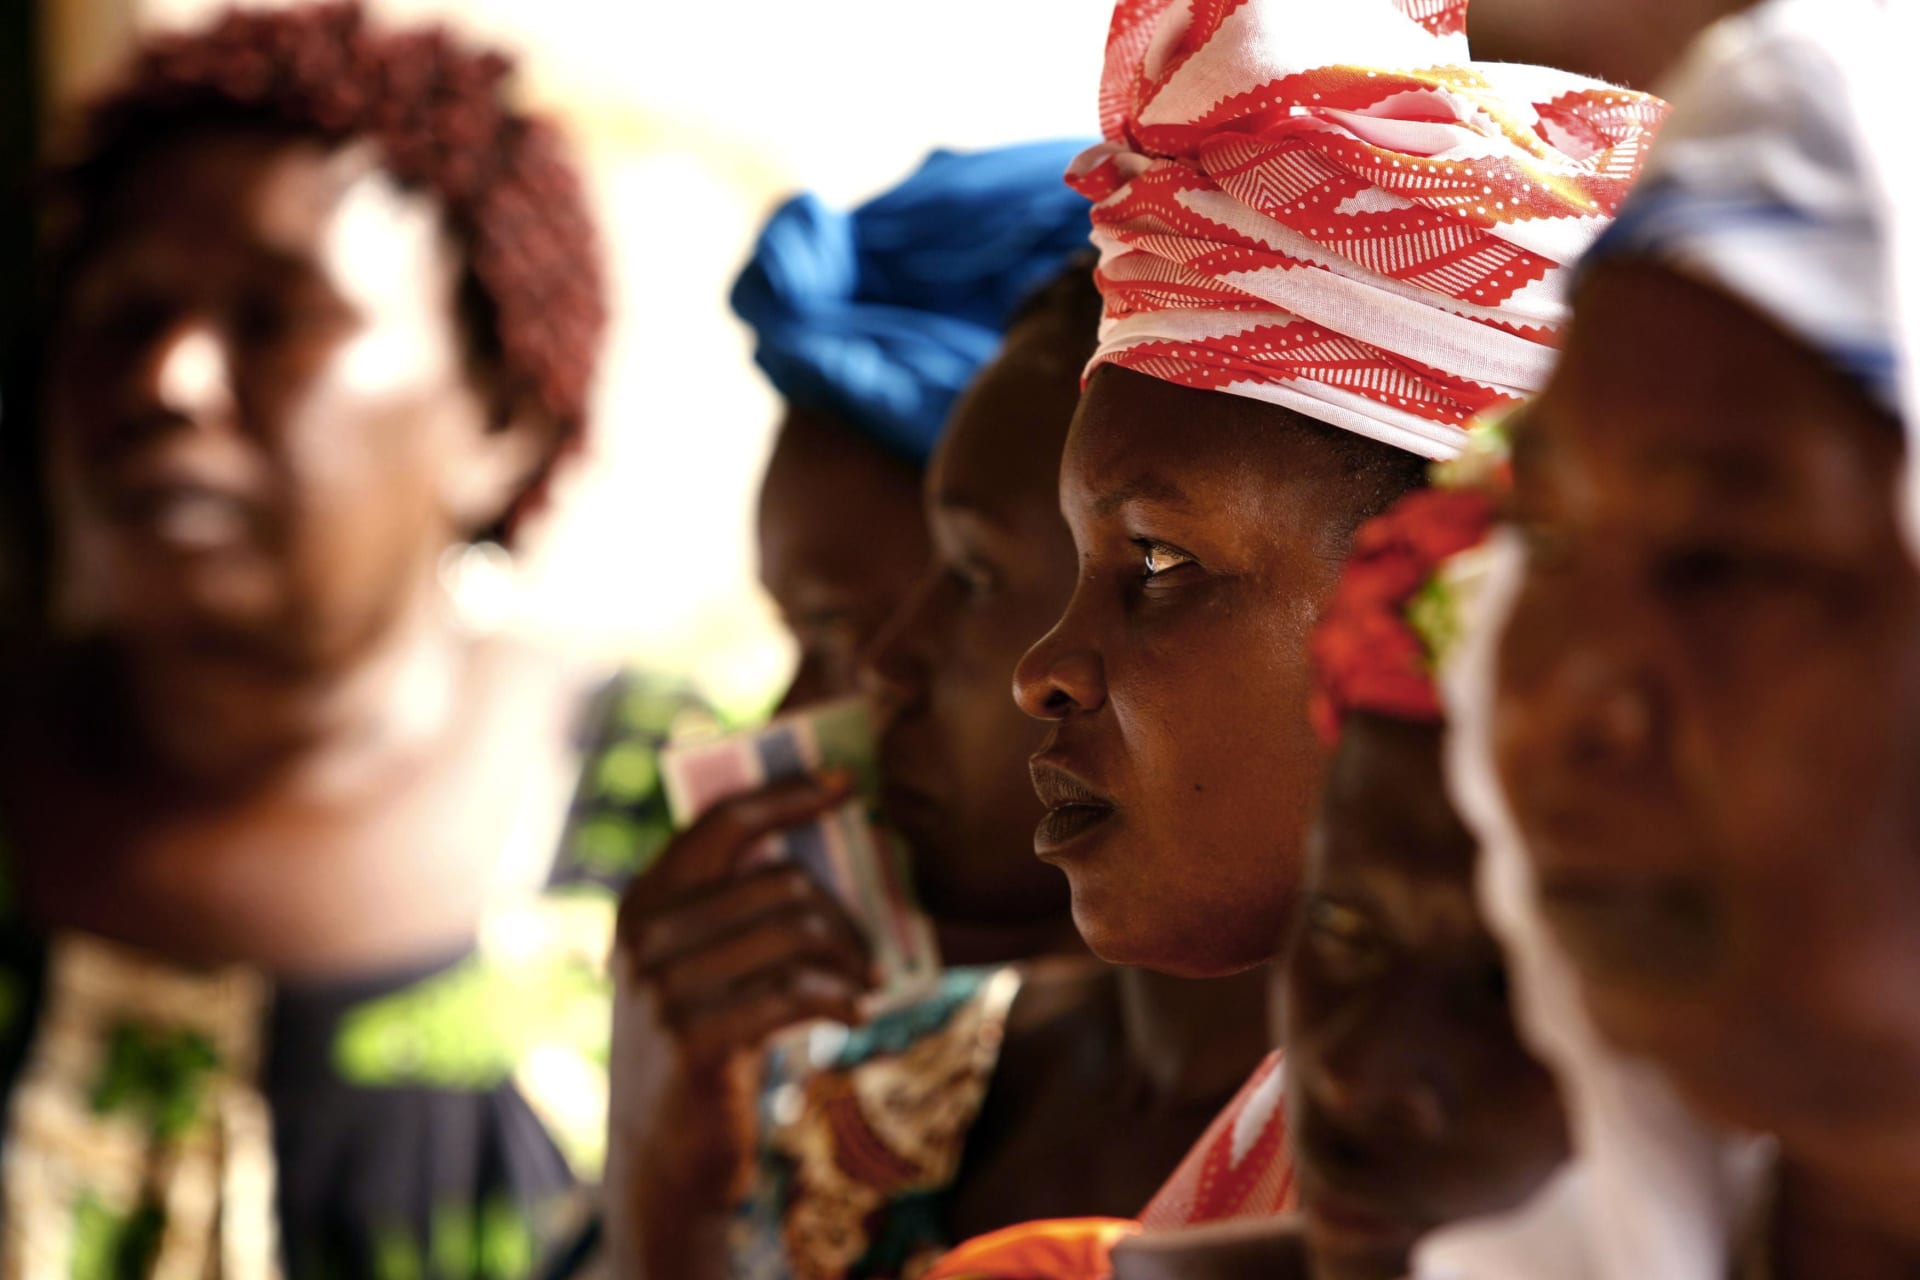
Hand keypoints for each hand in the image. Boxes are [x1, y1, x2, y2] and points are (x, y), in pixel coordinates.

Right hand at [605, 772, 873, 1278]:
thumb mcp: (701, 970)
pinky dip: (842, 1000)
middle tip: (869, 956)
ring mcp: (662, 987)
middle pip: (780, 880)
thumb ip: (736, 912)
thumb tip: (828, 849)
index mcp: (643, 902)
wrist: (664, 1161)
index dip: (788, 794)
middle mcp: (643, 935)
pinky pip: (796, 991)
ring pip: (796, 931)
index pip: (722, 820)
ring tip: (864, 991)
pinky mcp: (694, 1038)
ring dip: (850, 962)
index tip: (846, 785)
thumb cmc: (705, 1051)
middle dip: (842, 914)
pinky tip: (854, 1019)